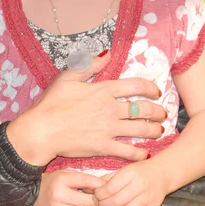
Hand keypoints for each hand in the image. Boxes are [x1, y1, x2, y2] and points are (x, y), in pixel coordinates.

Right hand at [7, 60, 164, 165]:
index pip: (136, 85)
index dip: (151, 87)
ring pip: (141, 129)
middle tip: (162, 113)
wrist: (42, 130)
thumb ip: (90, 64)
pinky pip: (129, 151)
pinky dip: (140, 153)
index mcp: (103, 90)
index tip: (156, 91)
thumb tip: (108, 52)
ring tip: (159, 130)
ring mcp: (109, 129)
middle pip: (144, 109)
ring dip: (154, 130)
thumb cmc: (52, 102)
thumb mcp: (68, 77)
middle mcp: (110, 109)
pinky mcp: (104, 147)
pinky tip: (144, 153)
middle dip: (158, 111)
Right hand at [31, 170, 101, 205]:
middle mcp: (58, 194)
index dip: (99, 186)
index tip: (105, 189)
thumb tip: (103, 186)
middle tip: (99, 202)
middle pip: (87, 201)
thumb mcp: (66, 174)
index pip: (86, 181)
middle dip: (97, 202)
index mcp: (62, 179)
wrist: (33, 194)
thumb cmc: (54, 182)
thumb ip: (83, 179)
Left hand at [95, 160, 167, 205]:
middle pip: (117, 201)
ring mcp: (146, 198)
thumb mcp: (123, 170)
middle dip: (105, 205)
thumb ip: (108, 179)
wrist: (161, 174)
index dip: (100, 194)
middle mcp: (139, 186)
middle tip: (101, 204)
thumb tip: (90, 188)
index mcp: (130, 173)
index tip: (97, 195)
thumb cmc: (138, 171)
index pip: (110, 188)